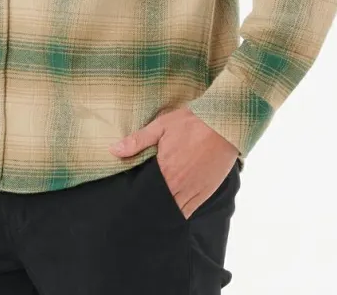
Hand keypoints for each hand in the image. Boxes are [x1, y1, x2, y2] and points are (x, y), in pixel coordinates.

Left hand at [108, 107, 239, 218]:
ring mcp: (194, 191)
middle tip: (138, 211)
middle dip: (149, 208)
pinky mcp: (206, 192)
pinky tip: (172, 211)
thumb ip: (137, 141)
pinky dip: (180, 213)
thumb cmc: (191, 123)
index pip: (146, 192)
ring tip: (152, 214)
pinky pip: (190, 210)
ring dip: (164, 212)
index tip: (129, 202)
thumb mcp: (161, 126)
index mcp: (165, 169)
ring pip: (175, 211)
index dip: (137, 199)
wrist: (223, 124)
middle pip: (160, 205)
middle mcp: (179, 185)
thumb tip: (113, 150)